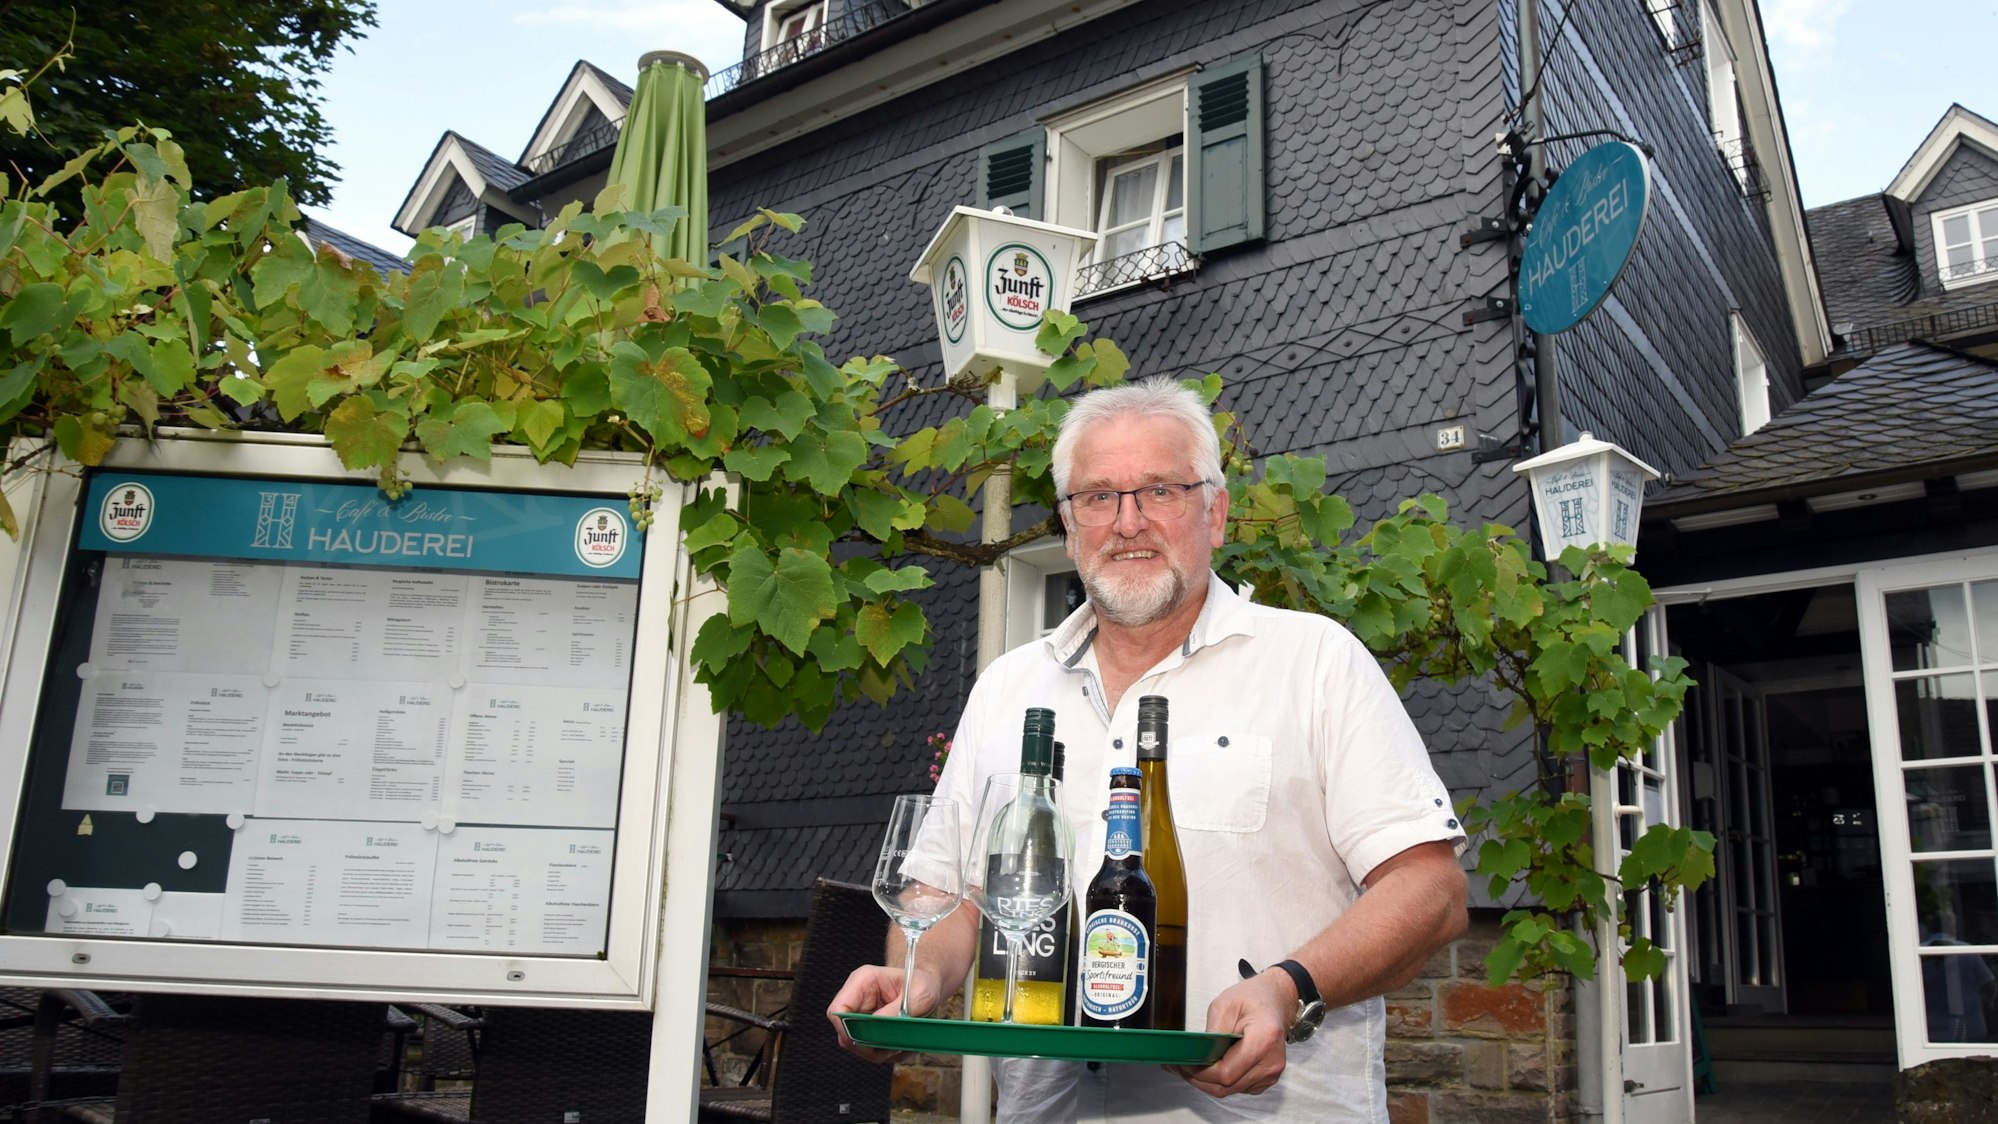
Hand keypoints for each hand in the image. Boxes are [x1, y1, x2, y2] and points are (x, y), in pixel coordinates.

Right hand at [825, 963, 944, 1063]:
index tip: (869, 1040)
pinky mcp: (868, 1029)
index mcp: (863, 982)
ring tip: (903, 1044)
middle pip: (844, 1034)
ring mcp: (861, 1015)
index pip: (837, 1010)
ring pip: (857, 1046)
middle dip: (868, 1046)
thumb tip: (876, 1029)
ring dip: (880, 1051)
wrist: (929, 987)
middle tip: (893, 1046)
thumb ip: (896, 1012)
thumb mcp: (919, 996)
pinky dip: (888, 1053)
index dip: (847, 1030)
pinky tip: (904, 1044)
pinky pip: (871, 1050)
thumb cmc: (924, 985)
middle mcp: (857, 999)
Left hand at [1169, 970, 1291, 1097]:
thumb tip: (1197, 1054)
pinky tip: (1208, 1067)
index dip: (1200, 1072)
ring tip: (1189, 1066)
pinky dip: (1221, 1081)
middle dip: (1199, 1079)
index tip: (1183, 1063)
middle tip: (1178, 1067)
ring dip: (1207, 1082)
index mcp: (1264, 1039)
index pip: (1226, 1073)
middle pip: (1227, 1086)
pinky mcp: (1267, 1078)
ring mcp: (1271, 1073)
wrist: (1276, 999)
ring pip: (1231, 1090)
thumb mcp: (1225, 1005)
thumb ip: (1212, 1032)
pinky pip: (1238, 1087)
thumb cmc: (1253, 998)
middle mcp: (1271, 1061)